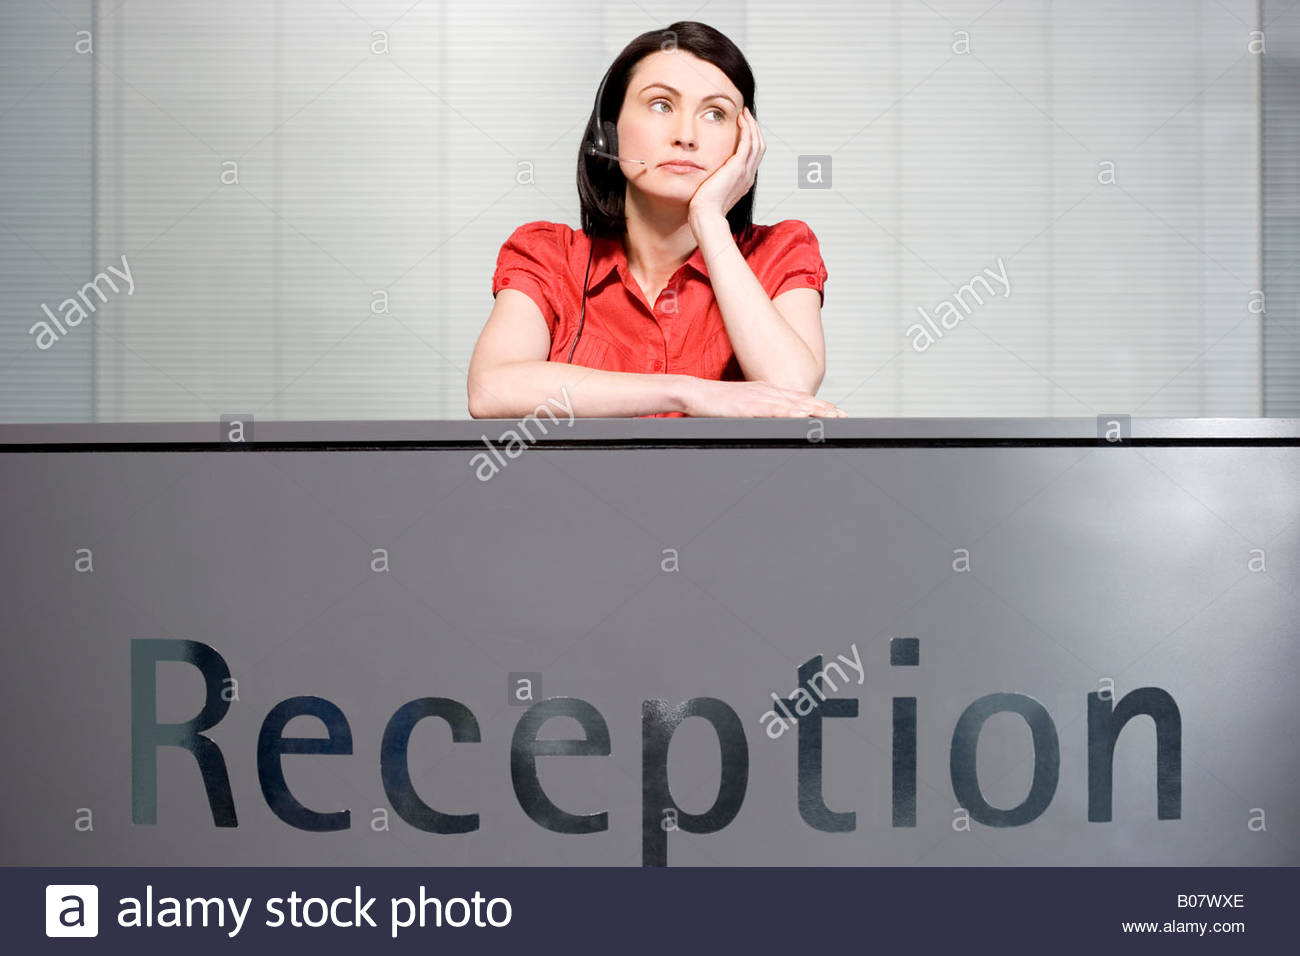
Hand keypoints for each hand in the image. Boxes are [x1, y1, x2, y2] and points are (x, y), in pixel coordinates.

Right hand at [681, 378, 845, 417]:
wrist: (694, 394)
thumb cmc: (715, 403)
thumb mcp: (743, 406)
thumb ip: (760, 412)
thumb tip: (774, 422)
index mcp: (767, 391)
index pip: (798, 398)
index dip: (820, 405)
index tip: (836, 412)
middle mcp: (767, 391)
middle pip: (802, 399)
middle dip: (825, 407)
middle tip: (844, 415)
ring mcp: (759, 397)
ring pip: (794, 403)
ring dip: (815, 409)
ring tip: (833, 416)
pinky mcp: (749, 405)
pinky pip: (774, 409)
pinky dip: (791, 412)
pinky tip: (803, 416)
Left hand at [688, 106, 764, 226]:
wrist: (706, 215)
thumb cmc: (705, 208)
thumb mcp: (713, 191)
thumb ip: (715, 181)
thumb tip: (707, 176)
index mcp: (744, 181)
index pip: (753, 156)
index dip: (752, 140)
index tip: (744, 128)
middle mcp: (748, 175)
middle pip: (759, 147)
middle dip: (755, 129)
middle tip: (747, 116)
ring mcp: (745, 171)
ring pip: (756, 142)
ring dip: (752, 125)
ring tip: (745, 114)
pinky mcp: (738, 167)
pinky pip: (747, 142)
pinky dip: (746, 129)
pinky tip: (741, 119)